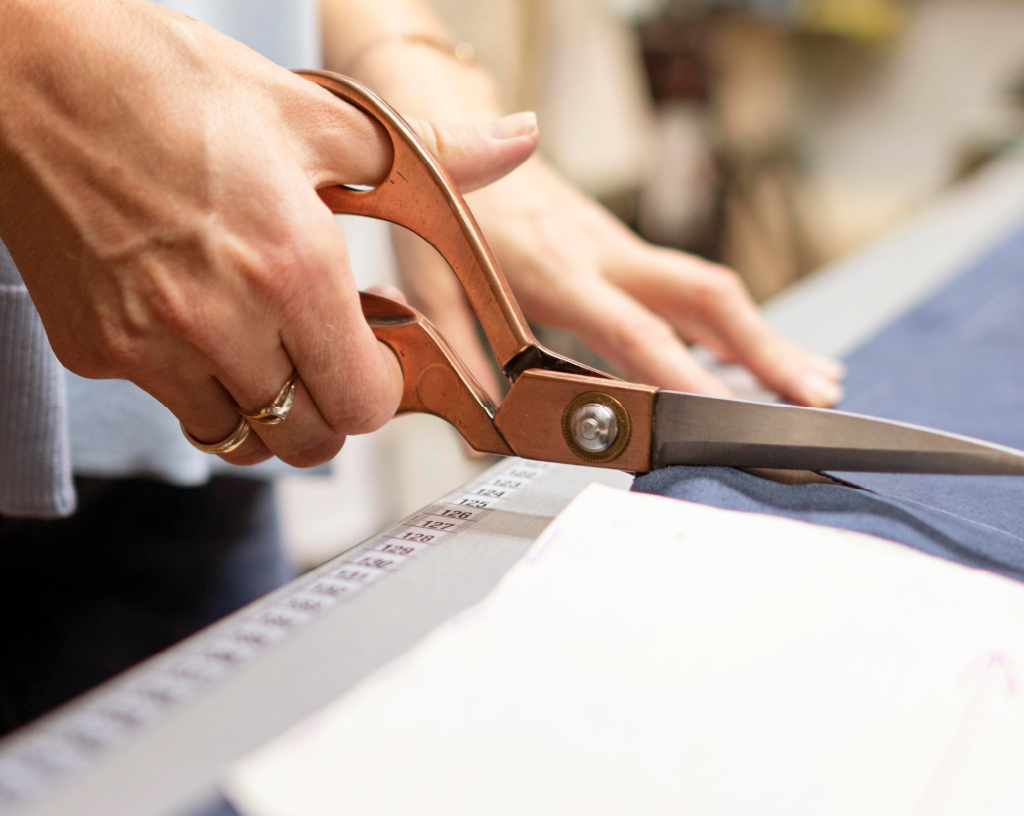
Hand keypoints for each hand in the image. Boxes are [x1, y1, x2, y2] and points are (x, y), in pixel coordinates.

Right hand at [0, 0, 535, 466]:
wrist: (27, 68)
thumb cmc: (168, 83)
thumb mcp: (318, 115)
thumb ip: (431, 155)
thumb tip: (513, 144)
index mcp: (291, 263)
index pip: (364, 404)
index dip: (381, 388)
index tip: (377, 357)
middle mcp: (221, 318)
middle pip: (309, 442)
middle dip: (332, 409)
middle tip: (327, 356)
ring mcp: (150, 343)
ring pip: (241, 441)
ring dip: (269, 408)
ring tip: (266, 342)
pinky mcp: (96, 350)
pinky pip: (174, 410)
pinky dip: (202, 390)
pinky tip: (203, 326)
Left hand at [400, 155, 844, 406]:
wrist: (456, 141)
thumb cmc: (446, 211)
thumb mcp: (432, 284)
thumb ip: (459, 353)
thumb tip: (485, 429)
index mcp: (559, 269)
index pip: (635, 330)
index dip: (683, 374)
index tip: (723, 414)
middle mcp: (606, 256)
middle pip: (707, 298)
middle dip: (768, 350)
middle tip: (813, 394)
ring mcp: (623, 250)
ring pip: (712, 291)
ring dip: (767, 338)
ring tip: (813, 381)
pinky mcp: (627, 252)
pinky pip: (694, 289)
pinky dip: (737, 325)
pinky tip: (760, 355)